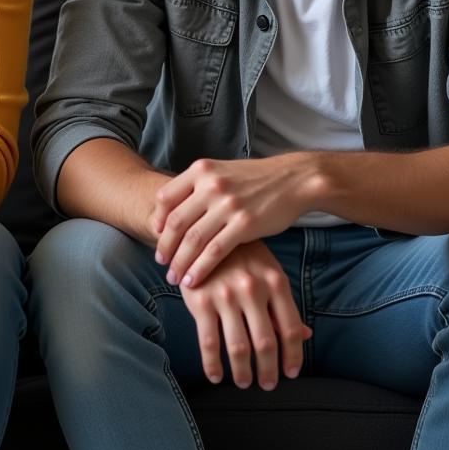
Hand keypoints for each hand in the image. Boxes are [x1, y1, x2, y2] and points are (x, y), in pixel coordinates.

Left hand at [153, 155, 313, 287]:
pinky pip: (215, 251)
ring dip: (179, 262)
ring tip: (173, 277)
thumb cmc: (255, 179)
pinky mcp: (244, 224)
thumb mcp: (222, 172)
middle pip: (176, 222)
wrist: (293, 180)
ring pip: (193, 239)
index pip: (166, 198)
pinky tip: (193, 280)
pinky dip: (200, 268)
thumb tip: (173, 212)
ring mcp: (227, 204)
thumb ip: (199, 187)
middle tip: (160, 262)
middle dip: (165, 246)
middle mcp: (211, 184)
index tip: (155, 237)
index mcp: (201, 170)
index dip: (158, 221)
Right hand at [179, 240, 310, 389]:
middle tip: (268, 384)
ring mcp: (225, 295)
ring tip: (245, 382)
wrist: (202, 231)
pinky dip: (213, 365)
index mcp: (274, 281)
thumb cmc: (241, 255)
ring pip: (239, 347)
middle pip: (266, 343)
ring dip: (243, 373)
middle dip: (268, 371)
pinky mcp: (201, 300)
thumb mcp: (267, 271)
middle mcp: (252, 288)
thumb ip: (283, 304)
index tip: (290, 373)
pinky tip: (216, 375)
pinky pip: (209, 343)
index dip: (293, 356)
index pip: (291, 329)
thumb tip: (306, 335)